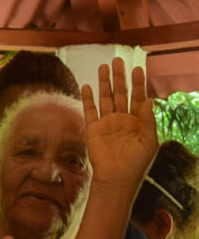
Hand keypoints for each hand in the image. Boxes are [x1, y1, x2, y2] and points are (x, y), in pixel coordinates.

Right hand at [82, 58, 157, 188]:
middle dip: (119, 77)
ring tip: (103, 66)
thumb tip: (150, 99)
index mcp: (138, 121)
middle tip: (118, 60)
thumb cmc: (137, 162)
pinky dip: (88, 98)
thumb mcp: (150, 140)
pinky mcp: (93, 129)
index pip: (138, 97)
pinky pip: (90, 110)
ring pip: (105, 98)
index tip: (138, 68)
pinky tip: (87, 86)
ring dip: (104, 83)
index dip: (138, 83)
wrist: (117, 178)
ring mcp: (107, 123)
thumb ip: (148, 119)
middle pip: (120, 93)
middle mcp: (122, 119)